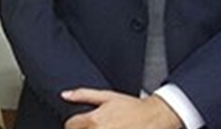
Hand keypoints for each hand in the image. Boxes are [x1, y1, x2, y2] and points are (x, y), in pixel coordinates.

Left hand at [61, 89, 181, 128]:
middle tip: (94, 127)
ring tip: (103, 128)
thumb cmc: (132, 107)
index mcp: (94, 120)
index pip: (70, 126)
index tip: (79, 125)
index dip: (72, 126)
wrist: (156, 117)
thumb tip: (64, 95)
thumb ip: (83, 95)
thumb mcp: (107, 96)